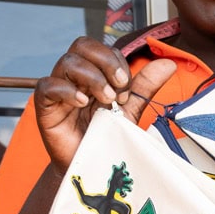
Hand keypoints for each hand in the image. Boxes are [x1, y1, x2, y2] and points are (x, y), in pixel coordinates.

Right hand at [34, 37, 176, 174]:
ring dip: (92, 77)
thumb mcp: (130, 110)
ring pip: (68, 62)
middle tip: (120, 85)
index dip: (118, 63)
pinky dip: (67, 90)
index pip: (103, 50)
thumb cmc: (106, 137)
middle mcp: (76, 77)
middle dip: (106, 60)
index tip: (127, 90)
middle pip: (82, 45)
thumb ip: (145, 86)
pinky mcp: (45, 106)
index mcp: (95, 73)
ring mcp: (59, 89)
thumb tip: (169, 64)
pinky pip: (47, 86)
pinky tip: (82, 103)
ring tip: (106, 100)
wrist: (92, 168)